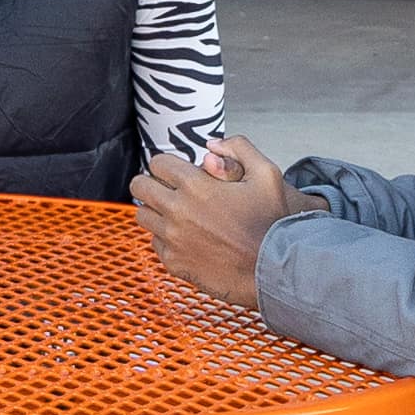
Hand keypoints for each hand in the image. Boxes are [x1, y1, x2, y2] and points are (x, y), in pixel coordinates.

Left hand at [131, 134, 312, 306]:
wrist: (274, 269)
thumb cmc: (271, 223)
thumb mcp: (267, 174)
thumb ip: (240, 148)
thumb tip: (212, 145)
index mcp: (196, 185)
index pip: (157, 163)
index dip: (166, 164)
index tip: (175, 172)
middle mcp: (178, 210)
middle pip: (139, 186)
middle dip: (151, 183)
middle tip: (164, 188)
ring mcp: (173, 238)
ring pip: (143, 215)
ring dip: (154, 210)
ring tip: (173, 212)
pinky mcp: (174, 262)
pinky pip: (155, 243)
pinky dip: (164, 238)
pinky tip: (183, 237)